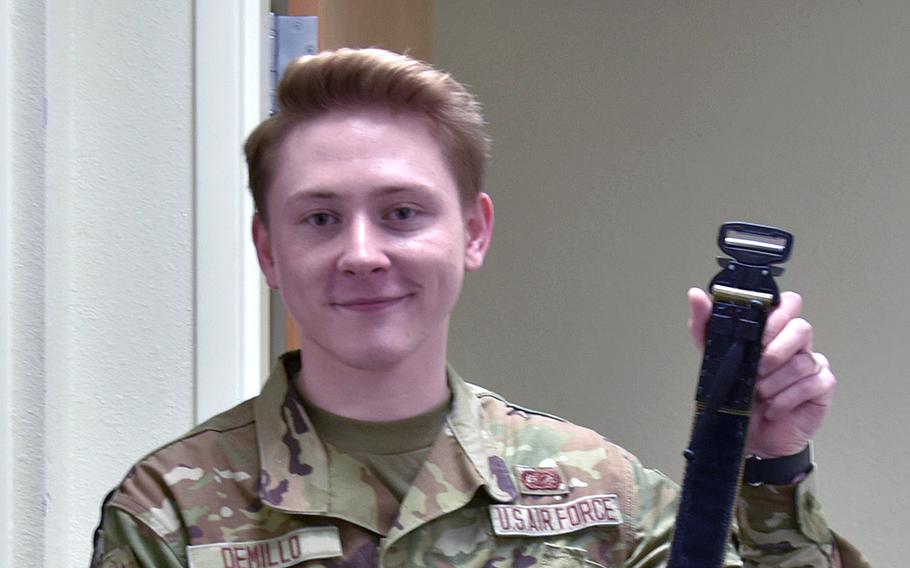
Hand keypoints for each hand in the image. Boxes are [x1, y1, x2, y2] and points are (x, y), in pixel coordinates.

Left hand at [687, 288, 835, 457]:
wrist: (749, 435)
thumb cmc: (737, 395)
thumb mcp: (714, 357)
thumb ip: (705, 325)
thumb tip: (696, 295)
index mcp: (773, 331)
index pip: (788, 304)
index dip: (777, 315)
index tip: (757, 335)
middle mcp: (795, 344)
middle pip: (801, 327)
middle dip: (776, 350)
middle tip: (757, 369)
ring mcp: (811, 364)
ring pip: (803, 361)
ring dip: (775, 381)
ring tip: (759, 394)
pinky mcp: (822, 387)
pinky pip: (813, 384)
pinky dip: (787, 398)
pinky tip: (773, 408)